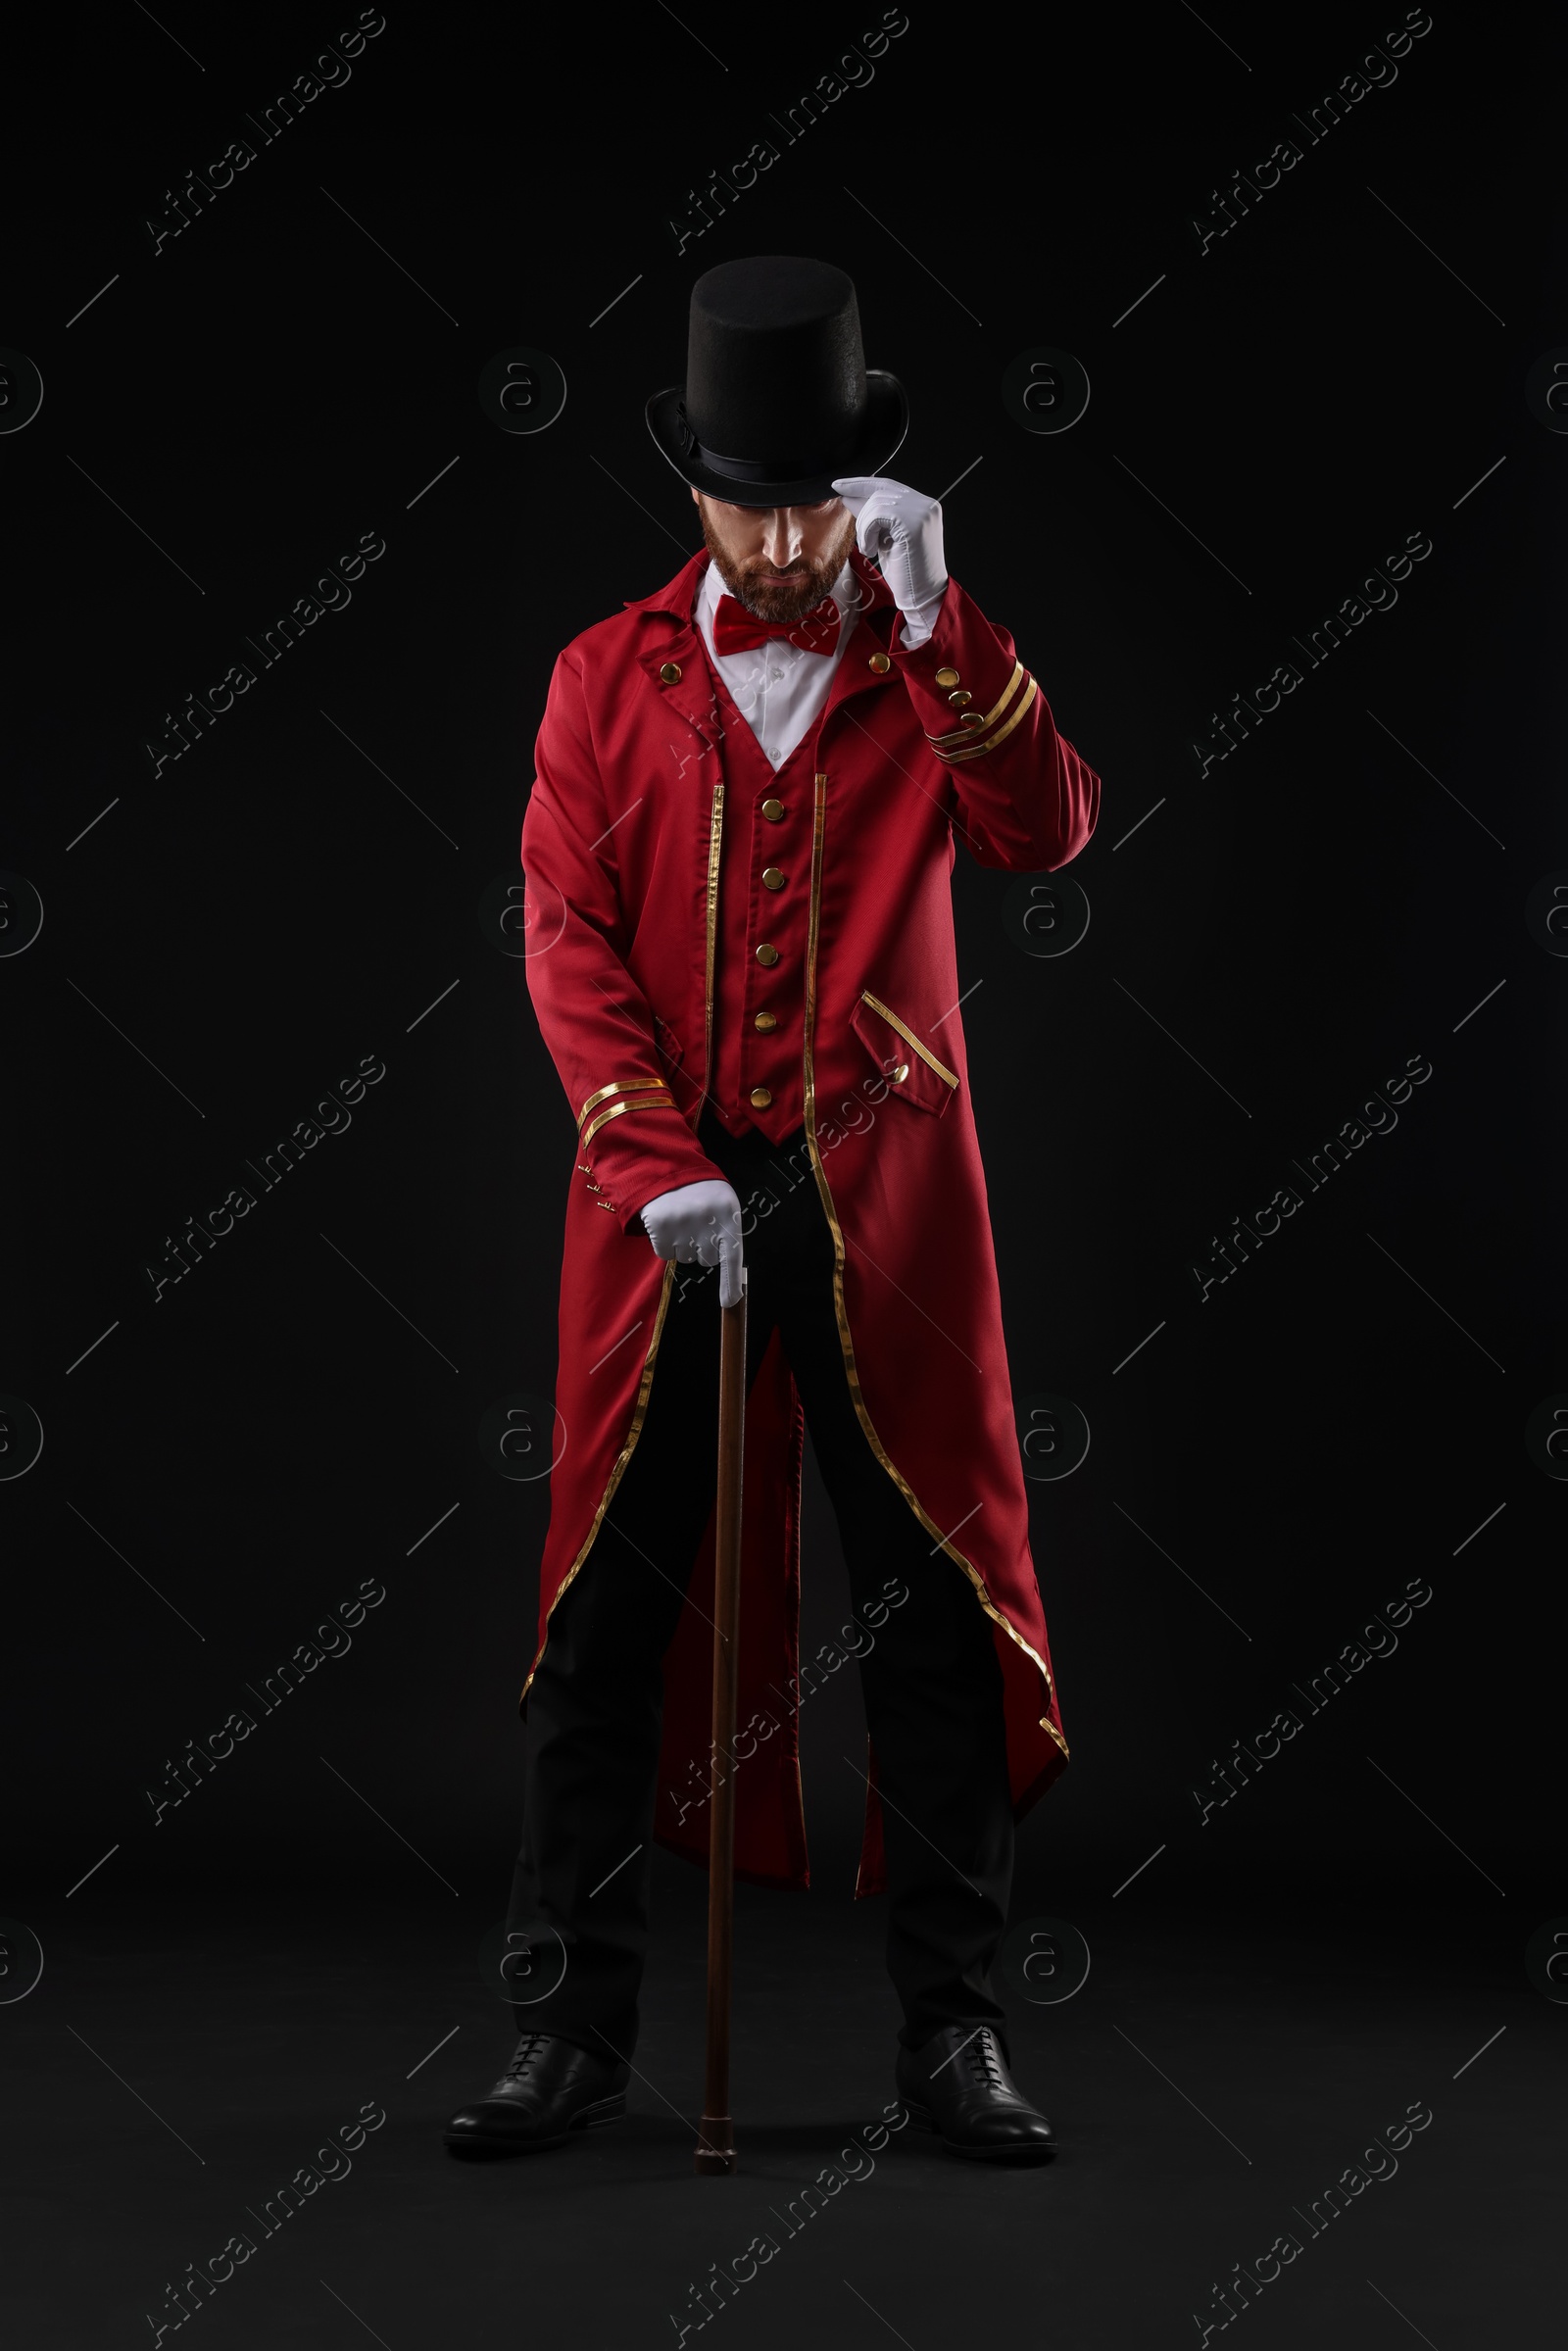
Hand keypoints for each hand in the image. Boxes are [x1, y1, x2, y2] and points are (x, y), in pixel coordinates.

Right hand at [639, 1178, 744, 1308]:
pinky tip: (668, 1223)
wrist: (667, 1169)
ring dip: (684, 1245)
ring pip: (686, 1258)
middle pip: (707, 1260)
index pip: (732, 1256)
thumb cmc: (701, 1193)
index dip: (730, 1282)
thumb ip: (728, 1234)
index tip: (729, 1302)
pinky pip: (666, 1253)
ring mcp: (682, 1225)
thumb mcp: (723, 1205)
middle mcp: (706, 1222)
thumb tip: (733, 1281)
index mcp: (728, 1215)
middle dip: (704, 1248)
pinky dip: (666, 1243)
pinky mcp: (661, 1228)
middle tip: (698, 1225)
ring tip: (682, 1220)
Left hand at [831, 475, 946, 623]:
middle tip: (861, 539)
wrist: (923, 596)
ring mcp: (922, 512)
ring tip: (869, 549)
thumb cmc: (906, 572)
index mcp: (923, 505)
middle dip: (861, 512)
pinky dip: (867, 533)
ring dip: (864, 528)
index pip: (887, 484)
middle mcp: (926, 504)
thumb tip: (848, 496)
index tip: (838, 486)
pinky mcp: (913, 523)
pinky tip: (872, 550)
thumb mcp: (886, 537)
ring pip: (876, 503)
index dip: (861, 484)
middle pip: (879, 491)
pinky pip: (877, 516)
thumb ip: (873, 515)